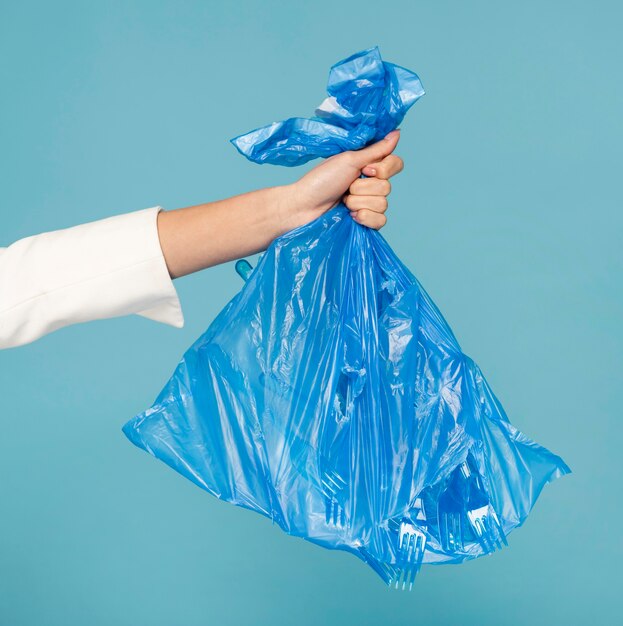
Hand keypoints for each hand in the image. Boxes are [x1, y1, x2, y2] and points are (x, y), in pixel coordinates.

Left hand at [283, 129, 403, 230]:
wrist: (305, 206)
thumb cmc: (321, 180)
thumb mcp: (349, 160)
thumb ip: (376, 149)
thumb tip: (397, 132)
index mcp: (369, 167)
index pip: (396, 165)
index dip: (383, 169)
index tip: (364, 169)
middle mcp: (372, 184)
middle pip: (387, 187)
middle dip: (362, 188)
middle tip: (346, 187)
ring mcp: (369, 204)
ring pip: (383, 204)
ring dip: (358, 202)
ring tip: (343, 202)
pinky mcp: (366, 221)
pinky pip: (381, 221)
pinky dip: (365, 218)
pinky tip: (351, 216)